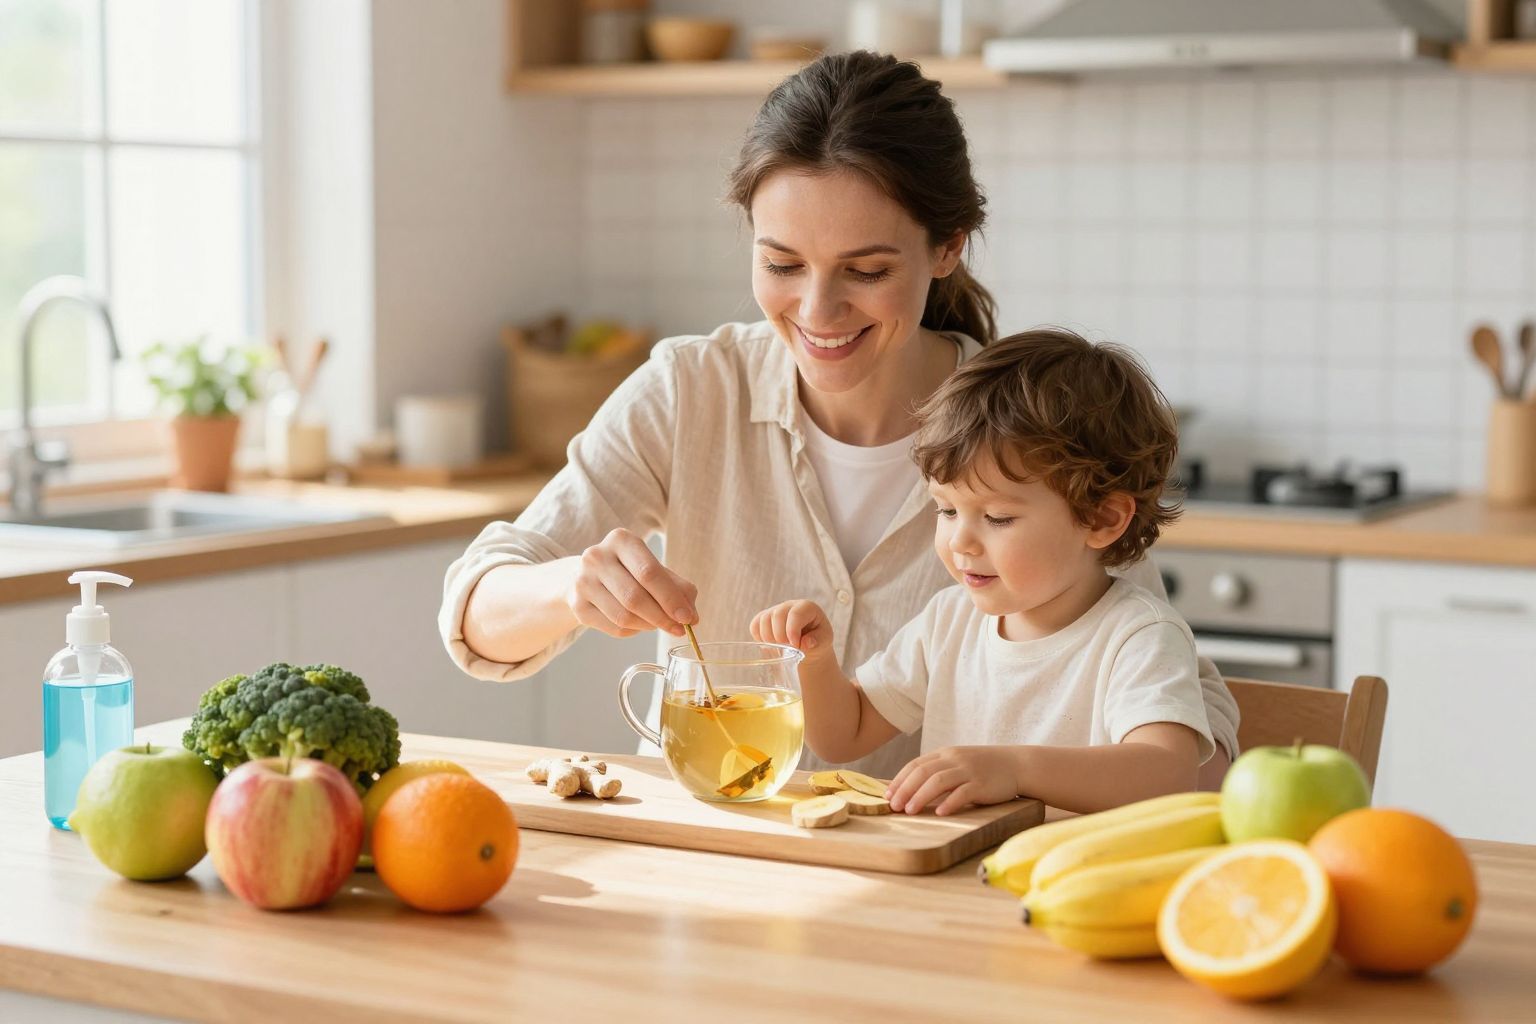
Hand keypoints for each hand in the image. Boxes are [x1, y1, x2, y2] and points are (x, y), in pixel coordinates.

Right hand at [567, 528, 697, 638]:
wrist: (587, 576)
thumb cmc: (629, 571)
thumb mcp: (654, 569)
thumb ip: (678, 588)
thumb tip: (692, 617)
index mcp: (621, 540)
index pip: (649, 572)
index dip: (671, 598)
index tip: (688, 618)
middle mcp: (597, 557)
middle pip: (635, 597)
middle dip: (662, 617)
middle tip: (679, 629)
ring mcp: (583, 581)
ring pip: (624, 616)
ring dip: (649, 626)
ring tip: (659, 624)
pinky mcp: (577, 605)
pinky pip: (613, 628)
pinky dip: (633, 631)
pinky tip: (639, 625)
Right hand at [749, 600, 834, 662]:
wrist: (808, 644)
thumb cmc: (818, 639)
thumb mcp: (824, 641)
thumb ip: (818, 641)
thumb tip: (805, 643)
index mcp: (807, 607)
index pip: (795, 614)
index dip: (792, 631)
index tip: (795, 646)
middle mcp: (789, 605)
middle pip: (777, 615)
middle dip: (780, 636)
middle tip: (788, 649)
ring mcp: (775, 610)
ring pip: (764, 619)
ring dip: (769, 638)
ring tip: (780, 648)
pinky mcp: (764, 618)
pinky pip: (754, 625)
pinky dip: (759, 637)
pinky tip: (770, 645)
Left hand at [887, 747, 1021, 816]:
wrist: (1016, 764)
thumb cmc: (984, 768)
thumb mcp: (958, 763)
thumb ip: (939, 771)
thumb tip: (912, 790)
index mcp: (945, 753)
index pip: (915, 764)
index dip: (899, 780)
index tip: (887, 795)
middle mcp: (954, 759)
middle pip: (923, 772)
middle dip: (904, 789)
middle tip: (893, 806)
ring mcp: (968, 770)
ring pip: (938, 781)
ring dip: (921, 796)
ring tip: (909, 811)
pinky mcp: (982, 783)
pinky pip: (963, 792)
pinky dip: (949, 802)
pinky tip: (940, 813)